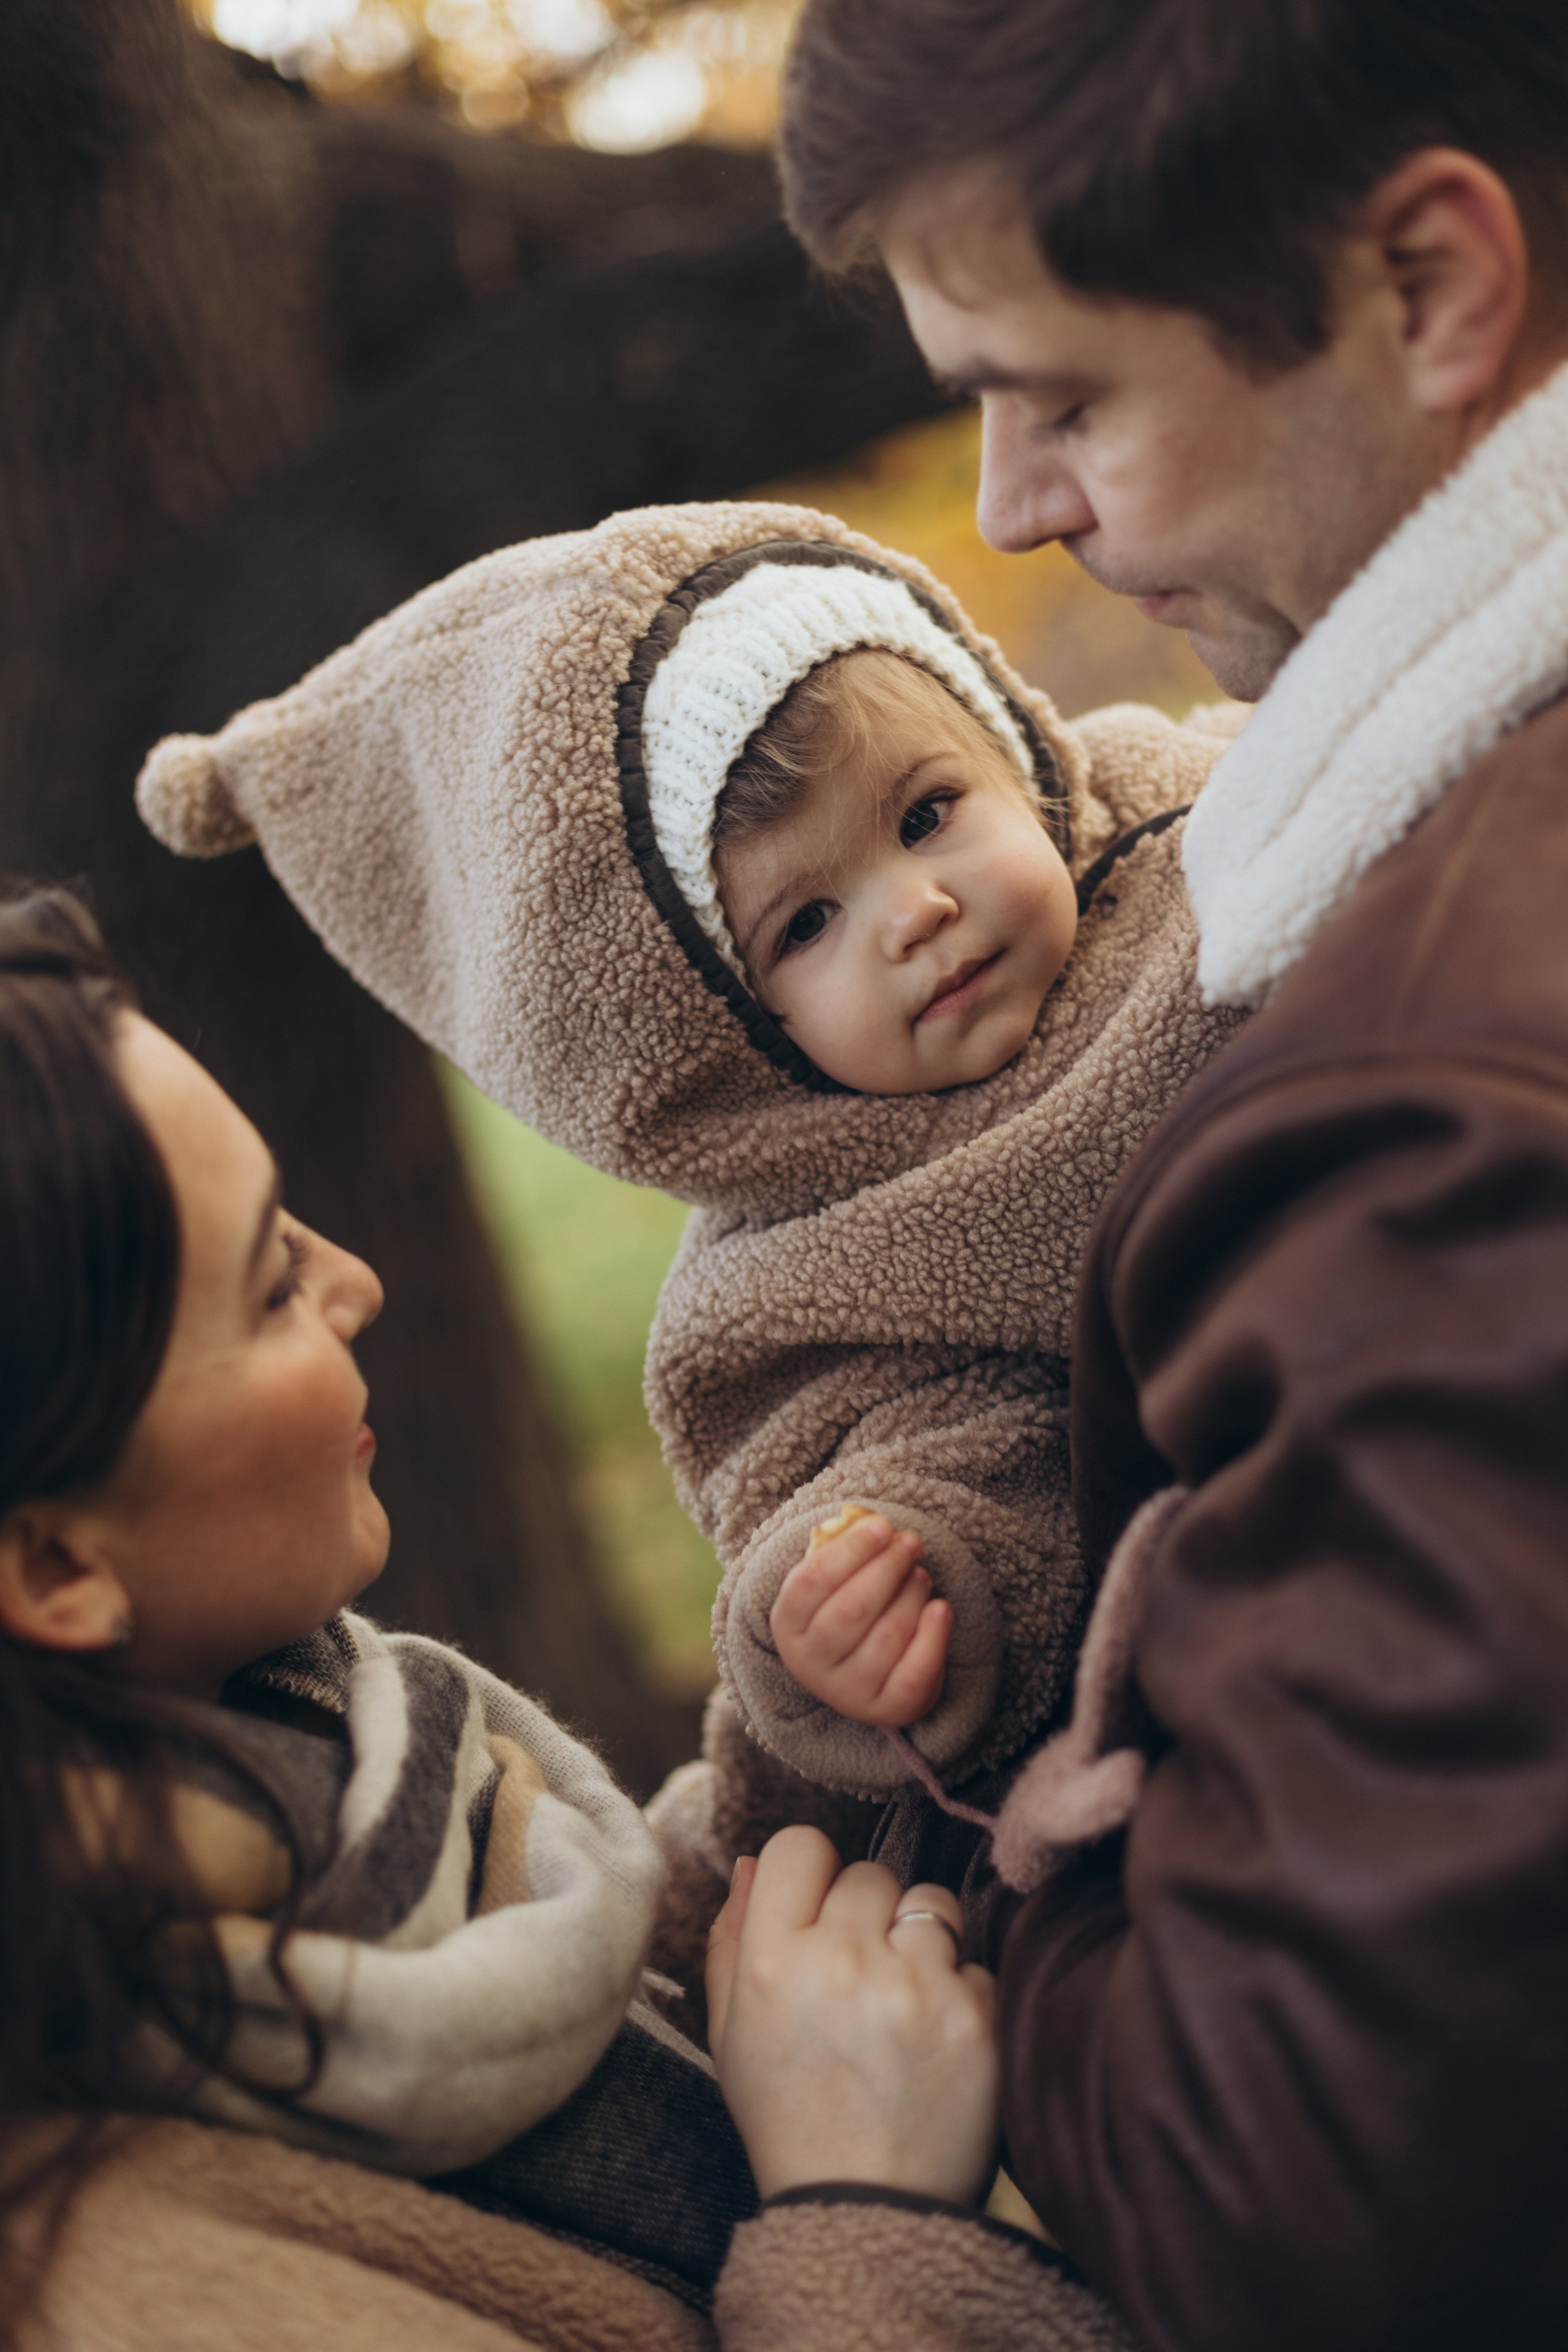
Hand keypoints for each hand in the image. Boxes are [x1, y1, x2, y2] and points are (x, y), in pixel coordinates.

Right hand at [706, 1825, 998, 2203]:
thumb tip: (753, 1861)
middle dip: (866, 1916)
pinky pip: (975, 1962)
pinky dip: (959, 1995)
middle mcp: (840, 1961)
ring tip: (902, 2005)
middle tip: (859, 1980)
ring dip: (920, 1942)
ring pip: (931, 1903)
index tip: (816, 1912)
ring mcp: (914, 1986)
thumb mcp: (732, 2033)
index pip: (799, 1845)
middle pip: (868, 1872)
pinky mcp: (976, 2016)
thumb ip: (732, 1937)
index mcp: (771, 1961)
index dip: (810, 1873)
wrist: (866, 2213)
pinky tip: (934, 2043)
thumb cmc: (790, 2117)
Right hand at [769, 1513, 951, 1725]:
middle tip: (911, 1542)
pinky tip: (940, 1608)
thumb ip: (845, 1555)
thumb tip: (876, 1527)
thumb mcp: (832, 1584)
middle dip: (887, 1568)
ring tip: (921, 1574)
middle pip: (852, 1609)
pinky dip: (933, 1636)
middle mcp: (810, 1664)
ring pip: (886, 1636)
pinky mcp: (886, 1710)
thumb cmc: (845, 1610)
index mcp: (787, 1624)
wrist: (858, 1675)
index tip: (882, 1525)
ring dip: (910, 1595)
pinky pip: (914, 1673)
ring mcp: (847, 1692)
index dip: (851, 1550)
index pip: (813, 1580)